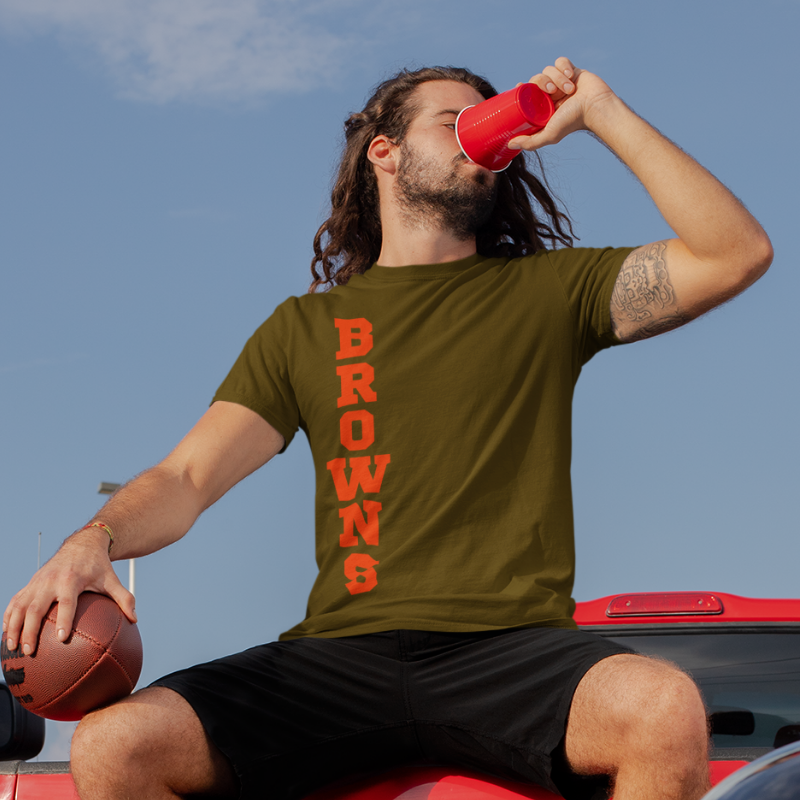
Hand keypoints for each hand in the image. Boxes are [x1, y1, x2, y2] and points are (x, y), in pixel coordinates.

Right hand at [2, 527, 135, 655]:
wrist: (81, 544)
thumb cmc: (98, 566)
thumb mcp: (112, 580)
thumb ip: (124, 598)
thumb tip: (135, 620)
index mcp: (72, 580)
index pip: (67, 602)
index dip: (65, 619)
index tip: (63, 638)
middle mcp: (51, 581)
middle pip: (36, 607)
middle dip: (30, 630)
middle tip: (30, 651)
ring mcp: (37, 582)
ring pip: (19, 606)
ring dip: (13, 627)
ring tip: (11, 648)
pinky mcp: (30, 584)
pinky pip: (14, 602)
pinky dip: (8, 618)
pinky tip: (7, 635)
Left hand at [508, 57, 617, 151]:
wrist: (595, 107)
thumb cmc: (573, 121)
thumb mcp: (549, 134)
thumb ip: (531, 142)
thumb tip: (510, 144)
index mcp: (543, 104)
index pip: (526, 91)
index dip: (521, 88)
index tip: (518, 87)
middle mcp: (550, 92)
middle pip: (537, 78)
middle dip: (543, 82)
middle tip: (552, 92)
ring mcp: (560, 81)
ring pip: (549, 69)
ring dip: (558, 78)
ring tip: (569, 89)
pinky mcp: (571, 70)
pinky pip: (561, 61)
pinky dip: (564, 67)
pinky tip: (571, 76)